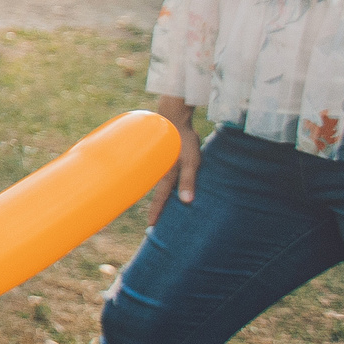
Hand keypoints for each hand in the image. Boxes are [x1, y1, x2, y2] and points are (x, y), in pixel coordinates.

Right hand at [145, 94, 200, 225]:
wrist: (173, 117)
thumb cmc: (184, 140)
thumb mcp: (191, 161)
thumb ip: (188, 181)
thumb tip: (187, 202)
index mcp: (167, 176)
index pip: (161, 199)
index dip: (157, 213)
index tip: (151, 226)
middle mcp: (161, 172)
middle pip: (158, 194)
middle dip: (156, 208)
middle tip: (152, 221)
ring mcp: (160, 164)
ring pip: (158, 184)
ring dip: (159, 196)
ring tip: (158, 206)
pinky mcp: (162, 157)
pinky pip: (160, 174)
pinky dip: (160, 182)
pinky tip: (162, 183)